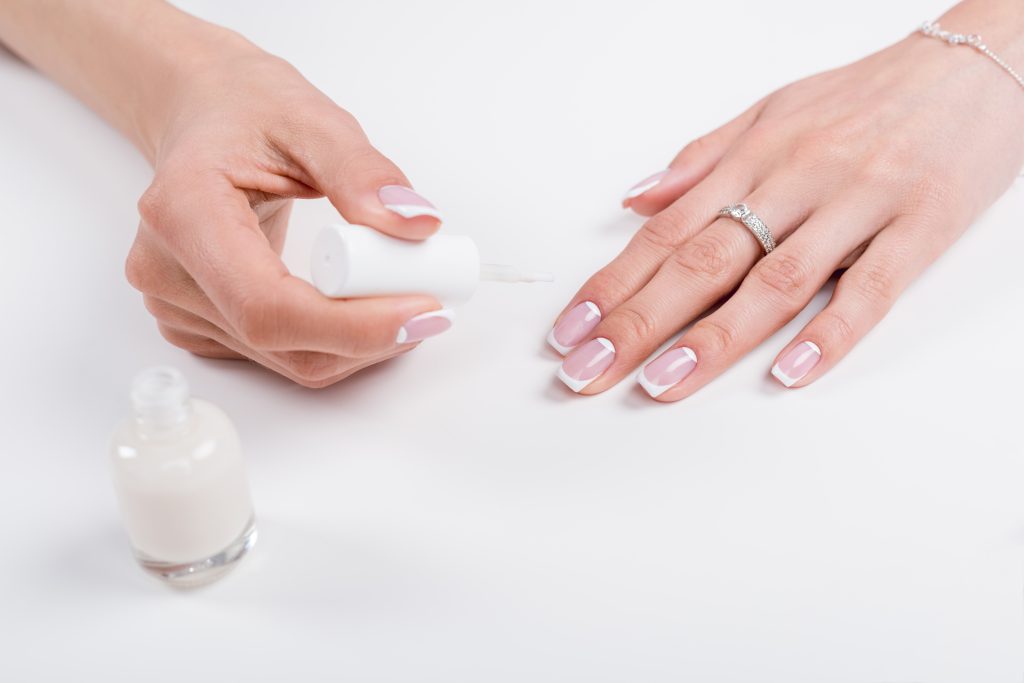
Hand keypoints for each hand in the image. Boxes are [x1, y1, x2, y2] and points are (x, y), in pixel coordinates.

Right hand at [124, 29, 448, 386]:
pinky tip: (361, 304)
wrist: (204, 115)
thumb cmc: (246, 111)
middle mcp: (167, 273)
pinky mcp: (199, 326)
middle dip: (372, 335)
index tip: (422, 310)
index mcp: (184, 214)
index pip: (268, 307)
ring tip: (401, 292)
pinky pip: (283, 358)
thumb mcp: (313, 119)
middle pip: (284, 344)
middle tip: (431, 299)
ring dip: (362, 343)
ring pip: (291, 362)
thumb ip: (364, 172)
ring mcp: (177, 307)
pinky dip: (337, 342)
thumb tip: (415, 224)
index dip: (352, 325)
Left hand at [548, 1, 1023, 397]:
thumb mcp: (772, 110)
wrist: (979, 60)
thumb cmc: (869, 95)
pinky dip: (830, 333)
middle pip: (703, 261)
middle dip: (638, 322)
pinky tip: (788, 373)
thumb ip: (701, 161)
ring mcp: (858, 203)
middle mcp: (795, 179)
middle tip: (588, 372)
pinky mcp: (920, 226)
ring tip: (661, 381)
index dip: (612, 286)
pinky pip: (871, 286)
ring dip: (713, 337)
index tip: (570, 332)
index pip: (665, 234)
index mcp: (754, 156)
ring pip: (775, 278)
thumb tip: (635, 202)